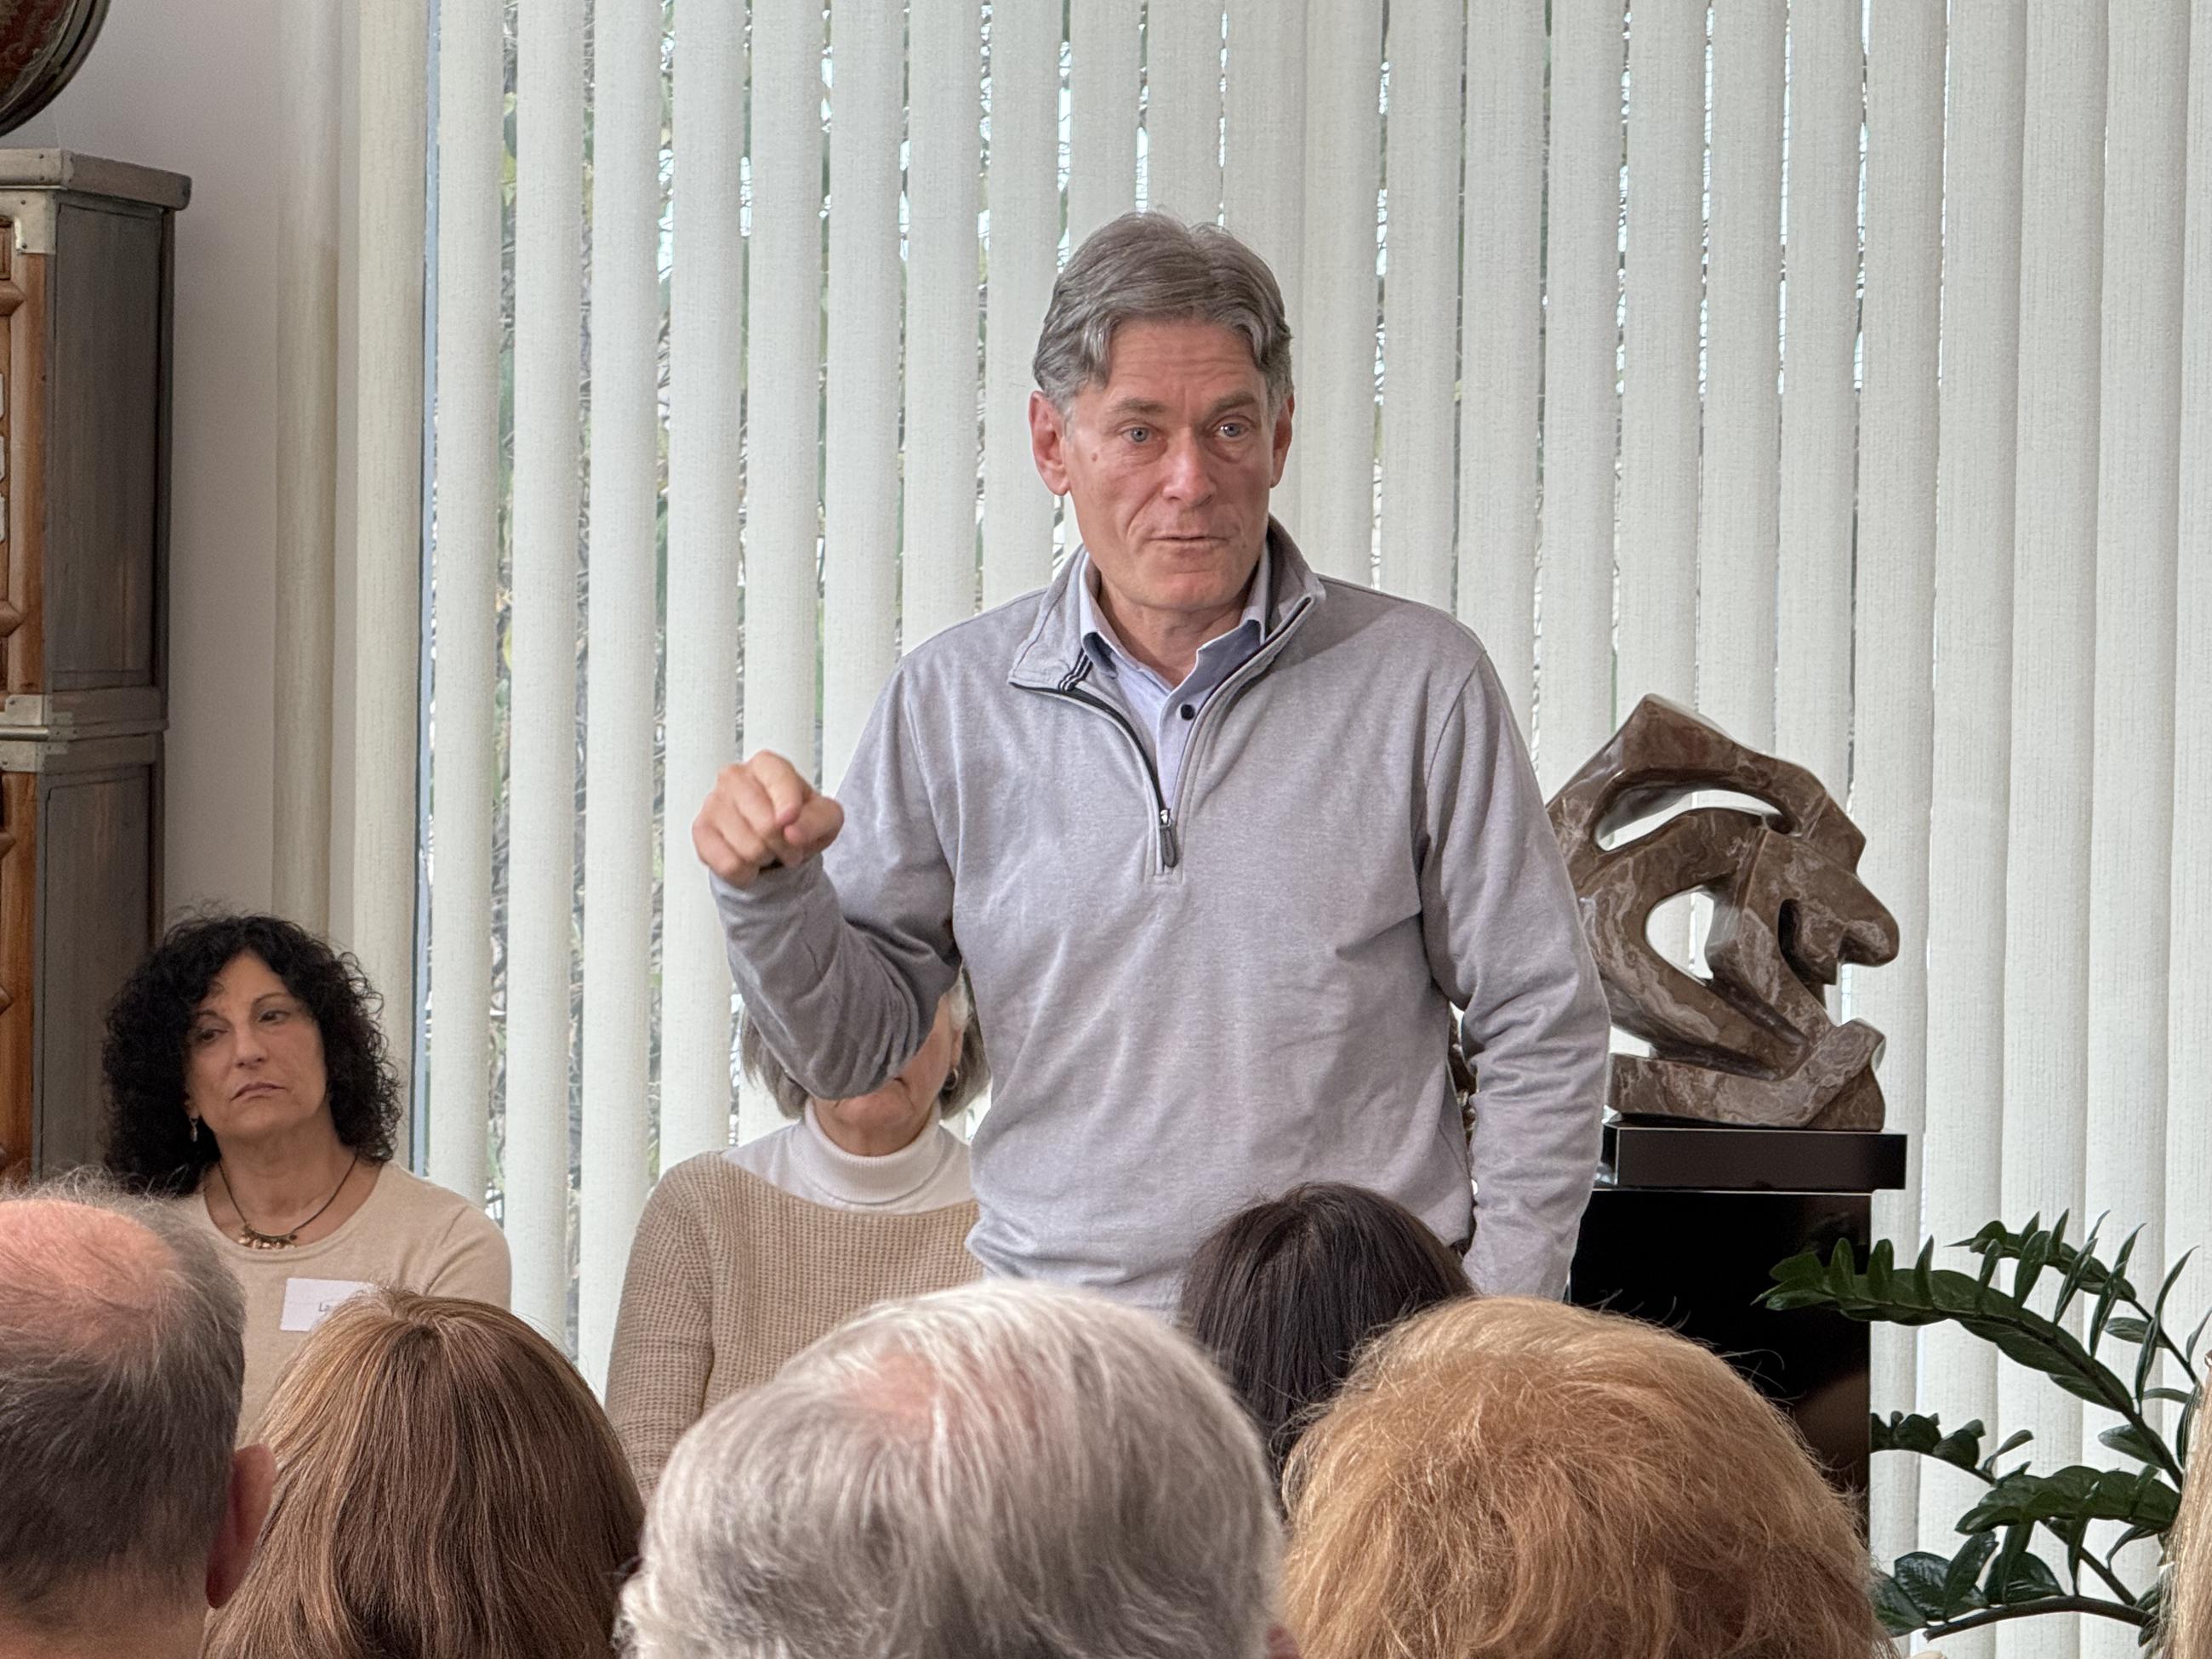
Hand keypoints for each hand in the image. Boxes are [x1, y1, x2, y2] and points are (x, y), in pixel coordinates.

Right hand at [693, 750, 845, 887]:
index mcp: (767, 765)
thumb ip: (817, 820)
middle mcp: (735, 777)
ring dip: (766, 859)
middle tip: (789, 846)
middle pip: (766, 825)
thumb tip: (793, 832)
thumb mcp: (826, 817)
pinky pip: (728, 865)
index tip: (790, 821)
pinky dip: (746, 872)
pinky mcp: (701, 830)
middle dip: (785, 846)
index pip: (778, 781)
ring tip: (769, 850)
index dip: (789, 806)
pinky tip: (749, 860)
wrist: (775, 840)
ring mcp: (713, 802)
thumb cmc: (799, 820)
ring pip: (748, 849)